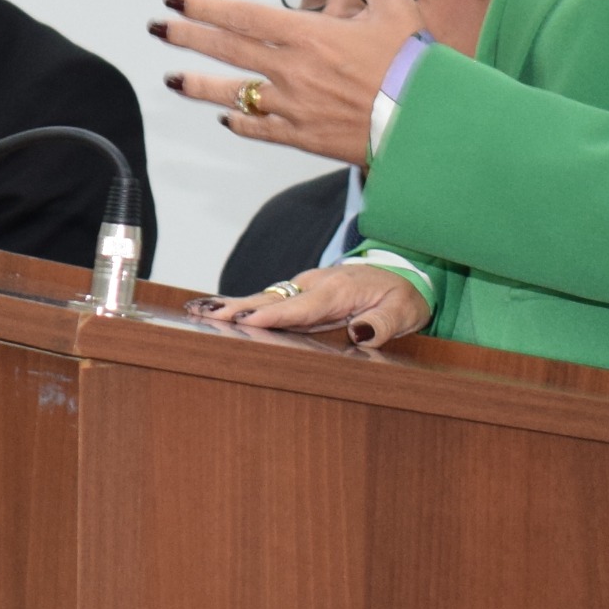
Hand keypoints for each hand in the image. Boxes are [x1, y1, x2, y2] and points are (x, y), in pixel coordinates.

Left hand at [150, 0, 425, 167]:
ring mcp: (294, 106)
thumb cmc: (415, 64)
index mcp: (309, 35)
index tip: (175, 0)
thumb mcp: (395, 6)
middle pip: (227, 50)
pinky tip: (226, 118)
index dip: (204, 6)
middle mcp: (292, 70)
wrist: (429, 124)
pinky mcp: (303, 138)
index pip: (241, 16)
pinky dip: (241, 122)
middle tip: (157, 29)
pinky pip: (261, 129)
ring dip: (199, 86)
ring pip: (234, 94)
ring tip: (171, 79)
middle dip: (187, 37)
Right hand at [189, 263, 432, 347]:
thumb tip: (362, 334)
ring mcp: (305, 289)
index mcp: (338, 290)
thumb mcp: (403, 311)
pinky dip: (246, 307)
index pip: (302, 306)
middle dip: (241, 308)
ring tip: (205, 316)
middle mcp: (315, 286)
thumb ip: (384, 323)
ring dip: (237, 307)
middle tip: (209, 316)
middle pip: (274, 299)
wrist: (401, 274)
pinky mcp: (301, 296)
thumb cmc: (402, 295)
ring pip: (267, 298)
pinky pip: (272, 302)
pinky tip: (222, 314)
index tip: (247, 320)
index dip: (274, 315)